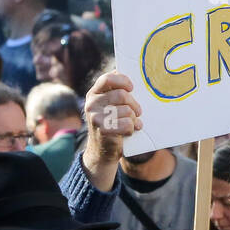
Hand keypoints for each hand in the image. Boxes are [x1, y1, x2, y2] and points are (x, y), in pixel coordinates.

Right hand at [82, 70, 141, 189]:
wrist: (101, 151)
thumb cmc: (111, 123)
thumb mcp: (109, 105)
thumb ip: (116, 92)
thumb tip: (134, 78)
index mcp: (94, 93)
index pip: (108, 79)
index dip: (123, 81)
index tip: (132, 88)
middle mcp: (92, 104)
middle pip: (122, 95)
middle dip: (134, 104)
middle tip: (138, 111)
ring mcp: (96, 117)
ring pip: (127, 110)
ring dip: (134, 118)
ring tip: (133, 122)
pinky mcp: (103, 130)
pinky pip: (127, 124)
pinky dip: (132, 128)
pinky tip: (130, 130)